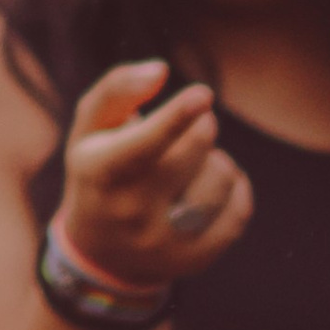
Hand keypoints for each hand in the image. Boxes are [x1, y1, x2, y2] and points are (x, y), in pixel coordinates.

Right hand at [56, 61, 251, 290]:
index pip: (144, 144)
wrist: (99, 253)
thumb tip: (161, 69)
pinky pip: (239, 211)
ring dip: (217, 159)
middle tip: (196, 123)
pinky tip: (214, 185)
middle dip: (202, 125)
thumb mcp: (90, 128)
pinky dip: (235, 188)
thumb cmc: (99, 171)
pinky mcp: (195, 260)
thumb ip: (118, 89)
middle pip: (193, 151)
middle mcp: (131, 212)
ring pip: (221, 179)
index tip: (203, 94)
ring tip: (196, 163)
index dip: (176, 116)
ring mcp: (165, 241)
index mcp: (101, 172)